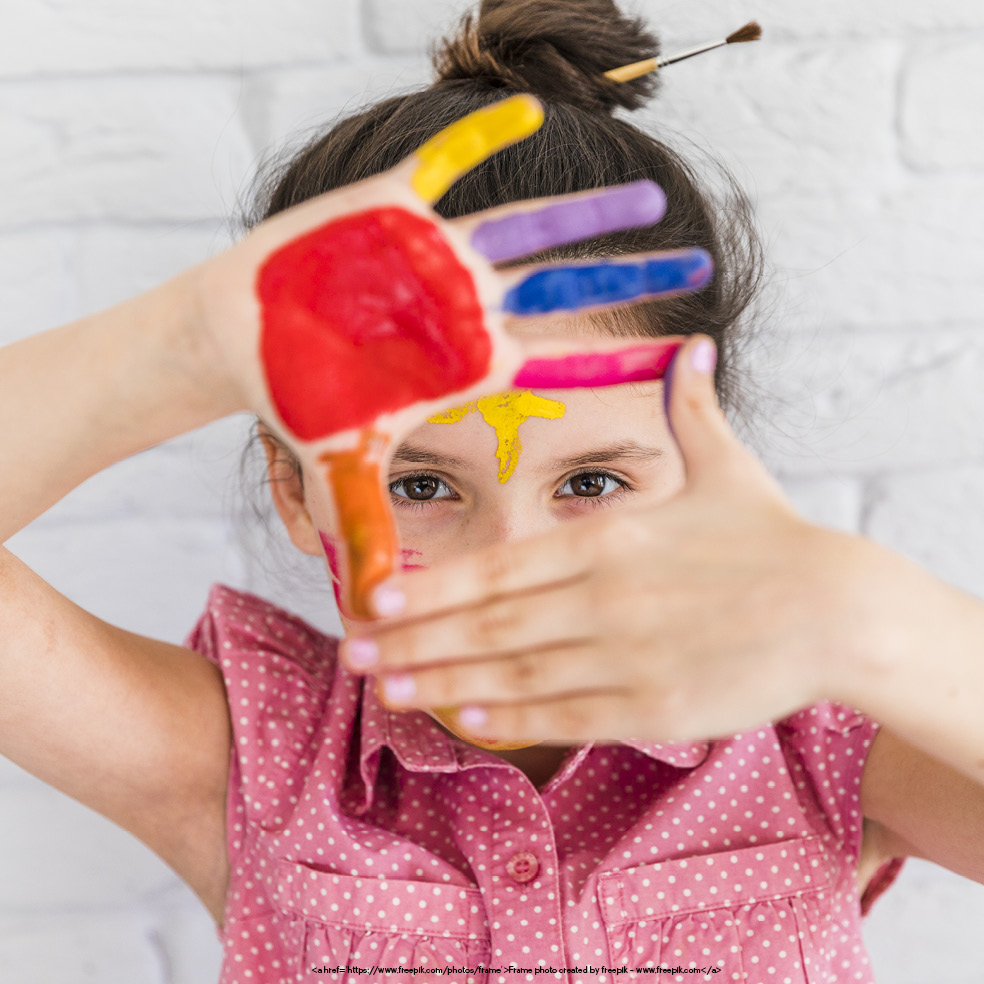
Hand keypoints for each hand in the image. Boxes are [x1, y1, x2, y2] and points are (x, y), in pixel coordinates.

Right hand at [195, 95, 712, 616]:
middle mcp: (465, 308)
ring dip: (583, 211)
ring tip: (646, 197)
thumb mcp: (338, 468)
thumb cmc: (300, 397)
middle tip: (700, 262)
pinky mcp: (392, 209)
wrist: (247, 332)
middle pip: (562, 292)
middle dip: (628, 275)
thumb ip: (361, 532)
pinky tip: (523, 112)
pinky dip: (477, 141)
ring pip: (522, 228)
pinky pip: (444, 169)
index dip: (616, 360)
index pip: (554, 364)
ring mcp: (436, 257)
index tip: (680, 352)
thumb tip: (371, 618)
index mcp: (466, 365)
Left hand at [342, 335, 883, 742]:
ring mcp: (626, 656)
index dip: (430, 586)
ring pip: (515, 673)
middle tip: (352, 652)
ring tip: (388, 690)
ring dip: (444, 682)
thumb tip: (694, 346)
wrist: (840, 609)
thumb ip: (692, 410)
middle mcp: (604, 598)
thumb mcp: (728, 467)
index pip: (498, 566)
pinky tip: (467, 718)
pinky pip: (567, 715)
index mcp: (609, 540)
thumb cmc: (773, 537)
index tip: (375, 597)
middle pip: (489, 622)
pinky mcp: (654, 707)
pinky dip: (512, 717)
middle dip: (414, 639)